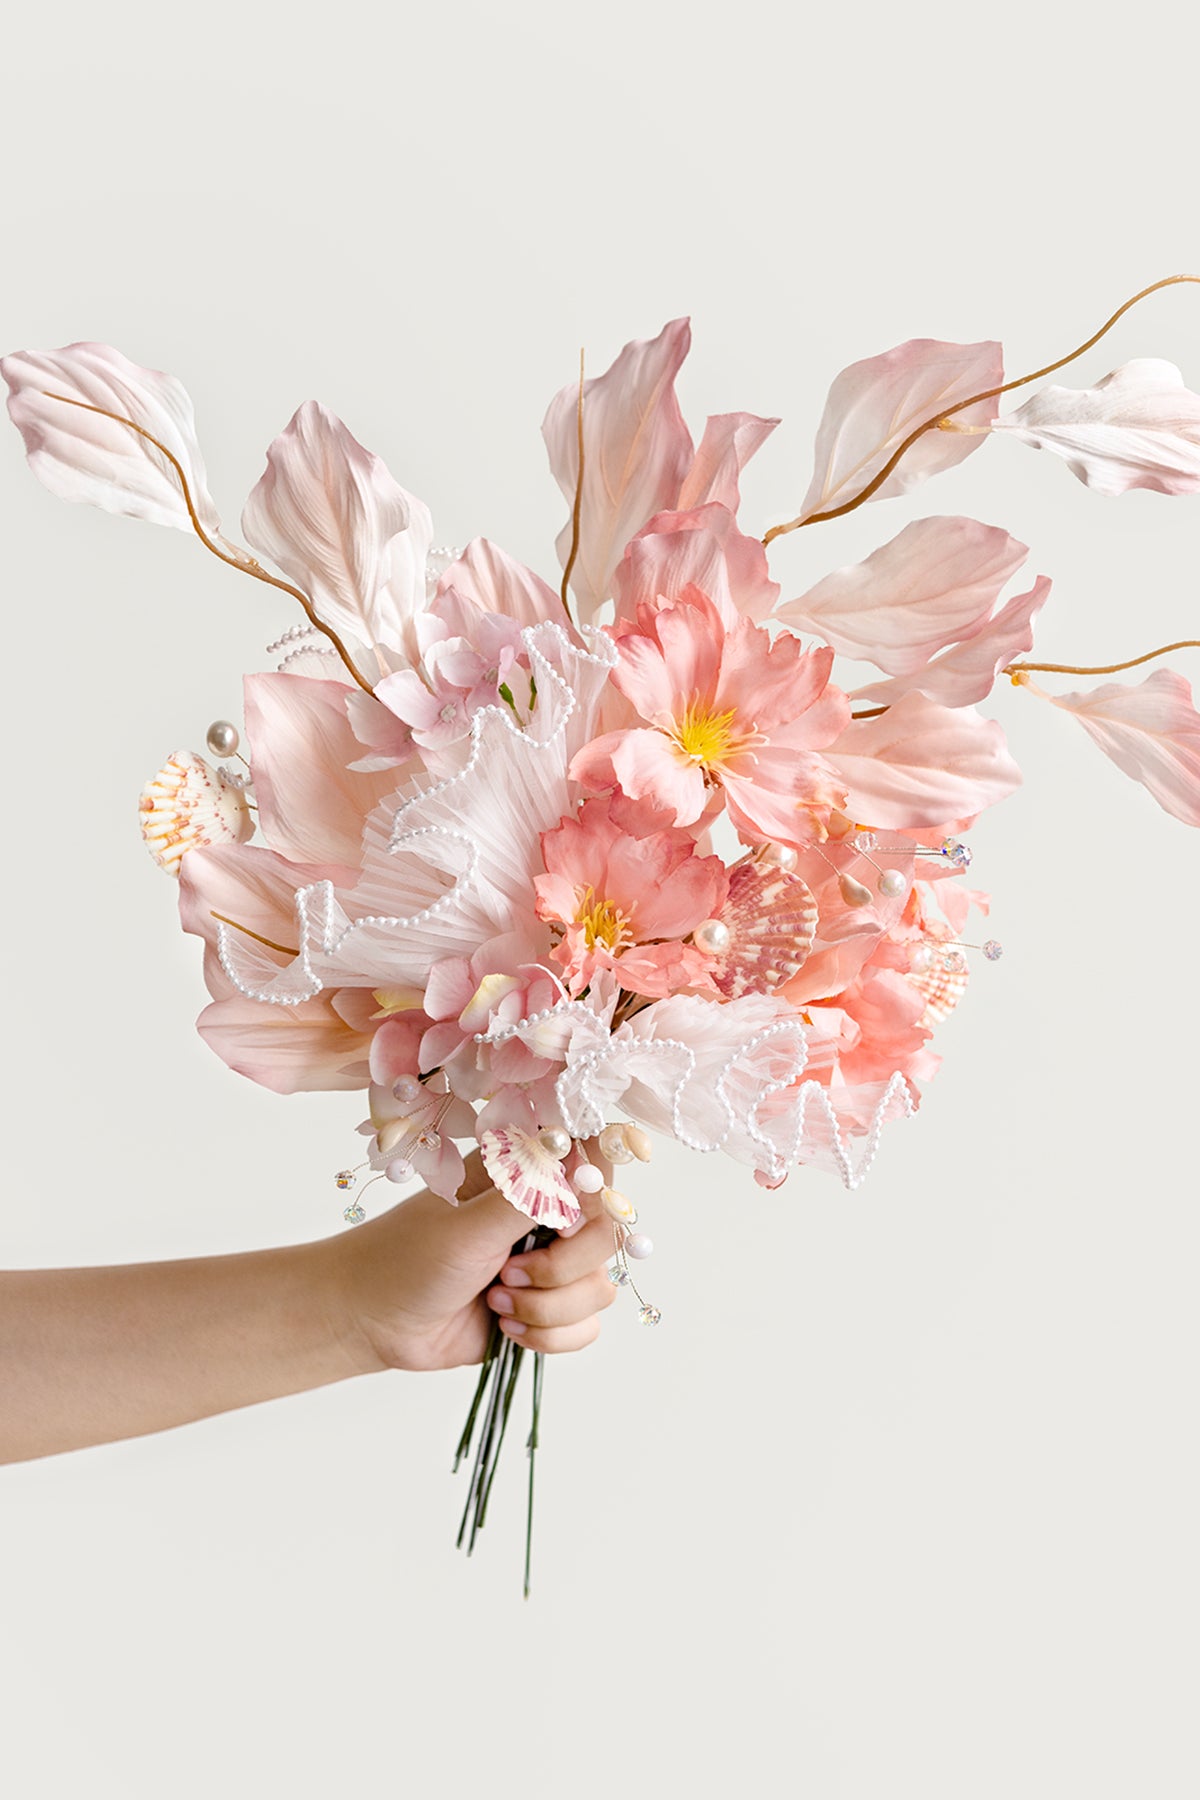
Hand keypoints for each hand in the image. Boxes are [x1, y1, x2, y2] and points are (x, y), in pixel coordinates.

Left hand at [329, 1152, 617, 1373]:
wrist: (373, 1322)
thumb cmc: (407, 1260)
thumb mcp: (469, 1225)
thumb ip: (531, 1197)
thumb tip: (582, 1167)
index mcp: (525, 1175)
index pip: (594, 1169)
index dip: (593, 1198)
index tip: (560, 1225)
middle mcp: (543, 1216)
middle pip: (606, 1237)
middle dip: (563, 1269)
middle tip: (508, 1274)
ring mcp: (547, 1265)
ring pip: (599, 1288)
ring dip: (549, 1308)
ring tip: (496, 1304)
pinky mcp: (544, 1311)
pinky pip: (586, 1327)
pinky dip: (550, 1337)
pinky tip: (507, 1331)